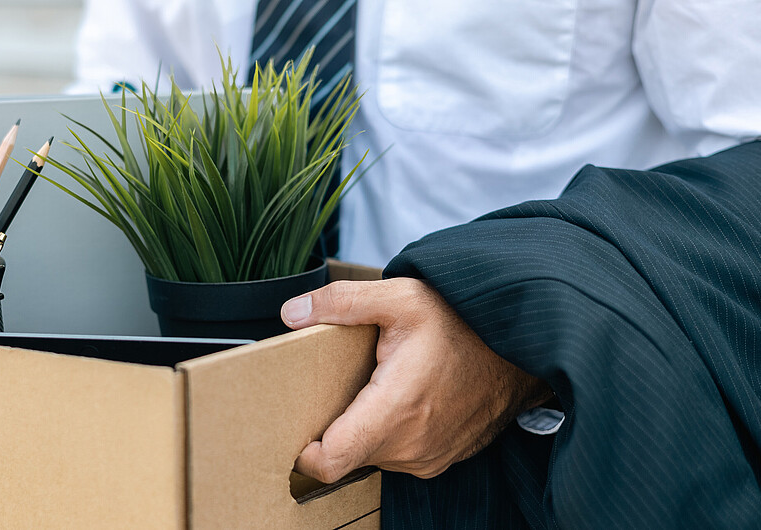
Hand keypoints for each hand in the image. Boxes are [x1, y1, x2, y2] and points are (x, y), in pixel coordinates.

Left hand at [281, 279, 550, 481]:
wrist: (523, 344)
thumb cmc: (463, 320)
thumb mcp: (401, 296)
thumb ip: (341, 303)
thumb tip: (291, 313)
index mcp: (395, 408)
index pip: (331, 460)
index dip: (304, 450)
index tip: (297, 425)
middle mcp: (411, 443)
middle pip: (346, 454)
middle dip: (333, 426)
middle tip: (337, 386)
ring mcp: (428, 456)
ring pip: (371, 455)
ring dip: (364, 428)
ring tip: (374, 387)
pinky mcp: (441, 458)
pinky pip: (398, 454)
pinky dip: (390, 432)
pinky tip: (401, 398)